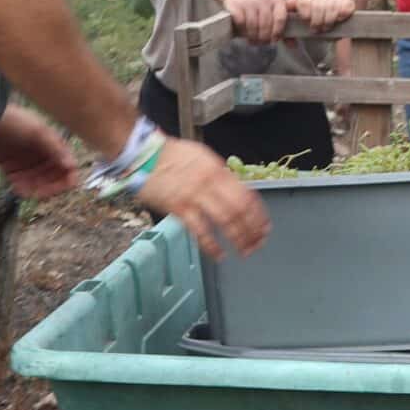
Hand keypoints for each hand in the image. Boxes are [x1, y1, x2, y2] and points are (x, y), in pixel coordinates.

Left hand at [0, 105, 80, 196]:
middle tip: (40, 190)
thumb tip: (72, 165)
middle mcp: (42, 156)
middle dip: (50, 186)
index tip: (66, 185)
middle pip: (55, 178)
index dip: (69, 177)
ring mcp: (28, 164)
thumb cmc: (13, 122)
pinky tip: (16, 186)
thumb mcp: (37, 132)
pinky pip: (22, 185)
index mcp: (53, 145)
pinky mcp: (12, 170)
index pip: (68, 166)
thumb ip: (55, 149)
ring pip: (39, 184)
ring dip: (35, 188)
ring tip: (24, 186)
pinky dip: (22, 188)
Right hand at [135, 136, 271, 260]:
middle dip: (252, 230)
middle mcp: (210, 183)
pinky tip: (219, 255)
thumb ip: (220, 175)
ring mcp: (195, 196)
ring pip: (224, 222)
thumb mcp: (203, 158)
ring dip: (238, 239)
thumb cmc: (174, 156)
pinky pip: (199, 231)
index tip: (265, 227)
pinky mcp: (178, 208)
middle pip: (240, 211)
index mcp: (218, 170)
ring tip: (245, 251)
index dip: (259, 214)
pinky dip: (211, 245)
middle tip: (258, 243)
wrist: (145, 155)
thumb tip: (235, 191)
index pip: (247, 195)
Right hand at [225, 0, 290, 44]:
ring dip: (252, 36)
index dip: (277, 32)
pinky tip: (244, 32)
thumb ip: (285, 30)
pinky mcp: (235, 3)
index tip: (274, 40)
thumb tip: (293, 45)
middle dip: (264, 37)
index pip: (280, 18)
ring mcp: (249, 0)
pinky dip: (242, 30)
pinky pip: (241, 22)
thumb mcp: (274, 15)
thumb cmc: (261, 9)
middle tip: (262, 42)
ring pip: (252, 25)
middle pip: (266, 24)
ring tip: (253, 39)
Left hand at [289, 0, 355, 31]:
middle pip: (318, 6)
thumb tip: (292, 1)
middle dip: (318, 22)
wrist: (329, 22)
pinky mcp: (347, 3)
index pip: (305, 3)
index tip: (308, 23)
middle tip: (318, 29)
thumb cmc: (312, 24)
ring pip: (332, 8)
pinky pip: (346, 7)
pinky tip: (338, 20)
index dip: (306, 16)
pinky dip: (342, 16)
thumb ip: (291, 11)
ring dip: (329, 22)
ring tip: (326, 27)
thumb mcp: (298, 19)